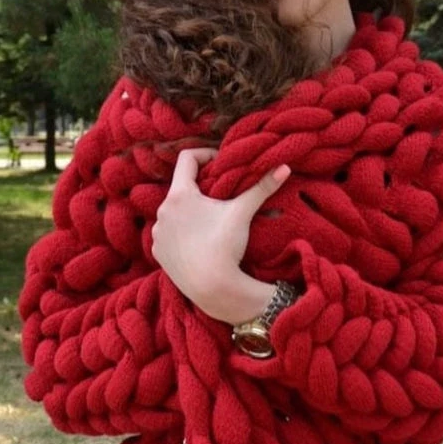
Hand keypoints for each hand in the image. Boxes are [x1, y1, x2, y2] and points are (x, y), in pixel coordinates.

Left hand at [152, 148, 290, 320]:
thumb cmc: (225, 246)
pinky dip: (180, 233)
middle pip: (180, 187)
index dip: (205, 155)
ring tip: (208, 221)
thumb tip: (285, 167)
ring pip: (173, 212)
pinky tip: (196, 242)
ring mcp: (157, 233)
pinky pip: (168, 234)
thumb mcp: (242, 212)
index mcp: (179, 195)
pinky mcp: (158, 252)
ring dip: (188, 212)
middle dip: (199, 188)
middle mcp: (162, 211)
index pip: (187, 158)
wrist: (213, 288)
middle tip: (219, 194)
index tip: (219, 164)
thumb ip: (261, 187)